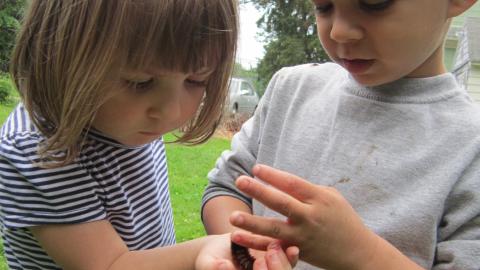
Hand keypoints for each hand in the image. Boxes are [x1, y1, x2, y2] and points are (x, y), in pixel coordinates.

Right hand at [195, 233, 297, 269]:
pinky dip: (291, 258)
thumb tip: (224, 266)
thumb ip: (213, 267)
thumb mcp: (207, 263)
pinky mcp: (276, 262)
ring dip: (286, 264)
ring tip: (282, 248)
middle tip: (269, 253)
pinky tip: (292, 248)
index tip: (257, 264)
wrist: (220, 248)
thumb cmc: (209, 259)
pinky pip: (288, 264)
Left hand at [229, 165, 379, 269]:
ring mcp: (303, 236)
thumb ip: (307, 190)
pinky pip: (272, 248)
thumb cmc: (342, 219)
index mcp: (319, 199)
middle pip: (281, 203)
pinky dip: (255, 243)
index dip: (273, 175)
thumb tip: (281, 180)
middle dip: (259, 191)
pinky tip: (237, 237)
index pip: (292, 183)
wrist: (357, 252)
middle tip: (240, 181)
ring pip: (274, 229)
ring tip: (233, 217)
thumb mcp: (331, 197)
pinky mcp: (298, 252)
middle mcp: (310, 217)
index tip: (255, 168)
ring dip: (252, 223)